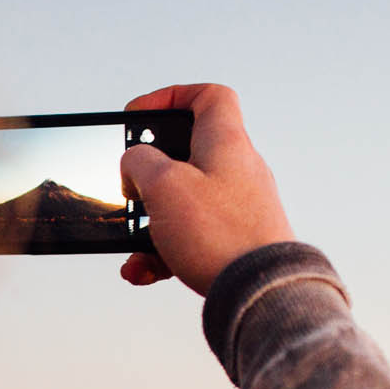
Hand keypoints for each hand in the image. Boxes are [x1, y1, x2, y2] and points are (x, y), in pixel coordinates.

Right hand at [118, 84, 291, 295]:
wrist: (259, 292)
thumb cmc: (220, 234)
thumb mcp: (163, 184)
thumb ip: (139, 161)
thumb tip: (135, 165)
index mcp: (226, 141)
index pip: (209, 97)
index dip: (172, 96)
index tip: (140, 114)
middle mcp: (237, 170)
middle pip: (186, 154)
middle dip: (148, 174)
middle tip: (130, 187)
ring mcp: (238, 207)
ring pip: (183, 202)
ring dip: (150, 222)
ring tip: (132, 246)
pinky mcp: (235, 241)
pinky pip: (191, 237)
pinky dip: (163, 250)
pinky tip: (144, 270)